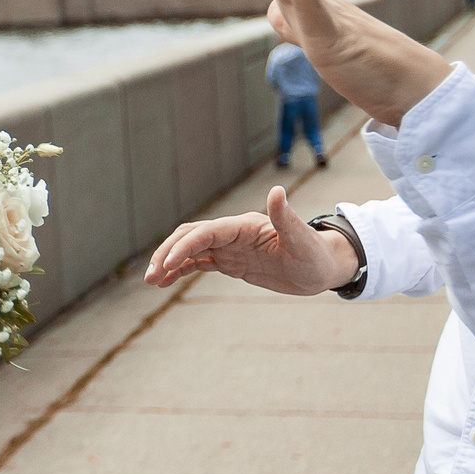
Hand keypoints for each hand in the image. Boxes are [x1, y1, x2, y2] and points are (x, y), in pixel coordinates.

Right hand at [144, 185, 359, 292]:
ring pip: (190, 250)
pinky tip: (166, 282)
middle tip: (152, 275)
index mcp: (243, 226)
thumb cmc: (315, 255)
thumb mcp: (302, 241)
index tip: (168, 265)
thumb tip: (277, 191)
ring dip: (169, 262)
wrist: (322, 267)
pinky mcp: (231, 262)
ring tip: (152, 281)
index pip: (206, 233)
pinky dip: (180, 271)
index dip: (184, 246)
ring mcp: (230, 247)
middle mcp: (232, 233)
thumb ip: (286, 217)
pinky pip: (198, 263)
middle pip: (190, 237)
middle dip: (168, 253)